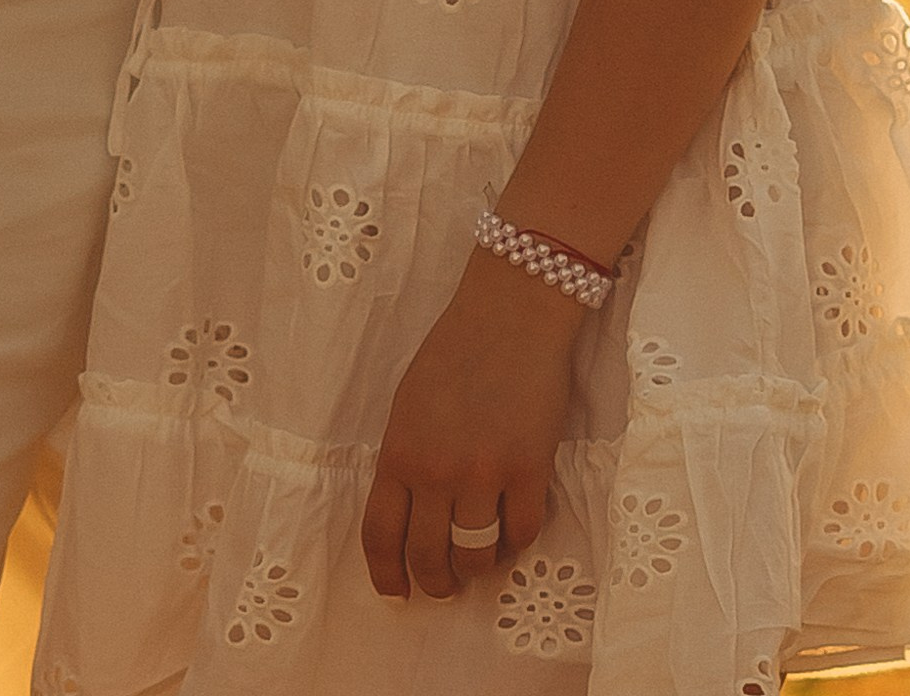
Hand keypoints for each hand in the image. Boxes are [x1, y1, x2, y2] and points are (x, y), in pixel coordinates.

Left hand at [361, 251, 582, 600]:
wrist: (511, 314)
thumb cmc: (456, 352)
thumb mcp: (409, 405)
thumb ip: (406, 459)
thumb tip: (410, 516)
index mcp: (398, 451)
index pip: (380, 535)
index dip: (387, 575)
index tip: (397, 594)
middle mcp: (435, 471)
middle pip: (428, 556)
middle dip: (437, 582)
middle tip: (447, 586)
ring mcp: (483, 472)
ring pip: (476, 554)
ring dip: (479, 567)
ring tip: (483, 558)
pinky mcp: (529, 469)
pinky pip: (522, 533)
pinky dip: (517, 540)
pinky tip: (514, 527)